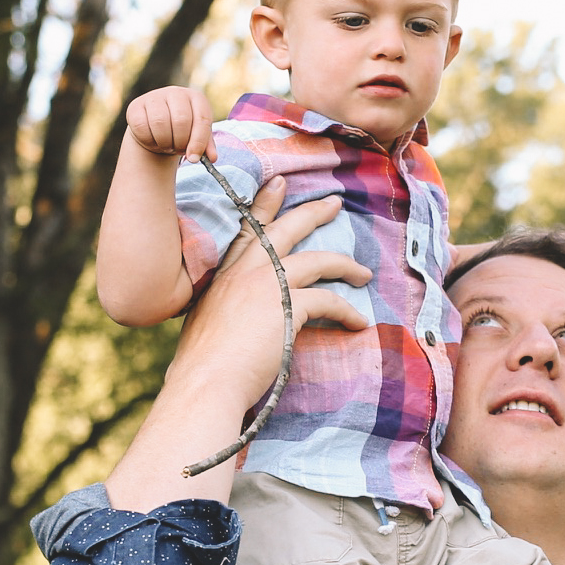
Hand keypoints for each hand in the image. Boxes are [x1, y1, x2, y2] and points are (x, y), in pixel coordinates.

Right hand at [126, 86, 214, 160]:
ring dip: (164, 142)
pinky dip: (149, 140)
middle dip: (180, 142)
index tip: (193, 158)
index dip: (198, 141)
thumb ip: (205, 147)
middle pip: (181, 120)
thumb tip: (212, 158)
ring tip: (167, 145)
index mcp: (196, 98)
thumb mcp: (195, 137)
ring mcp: (154, 97)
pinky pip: (142, 126)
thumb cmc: (181, 132)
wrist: (155, 126)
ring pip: (160, 123)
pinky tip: (153, 141)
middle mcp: (176, 92)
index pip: (202, 118)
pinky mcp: (136, 105)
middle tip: (178, 150)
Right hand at [169, 181, 369, 409]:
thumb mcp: (205, 320)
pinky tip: (358, 323)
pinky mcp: (290, 306)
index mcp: (226, 273)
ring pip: (318, 260)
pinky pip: (329, 300)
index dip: (267, 204)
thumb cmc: (202, 364)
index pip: (251, 229)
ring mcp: (269, 285)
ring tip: (363, 273)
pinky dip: (348, 311)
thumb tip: (240, 318)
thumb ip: (226, 307)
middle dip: (314, 212)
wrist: (205, 381)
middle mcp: (248, 270)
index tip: (280, 182)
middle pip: (288, 229)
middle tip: (335, 203)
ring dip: (345, 265)